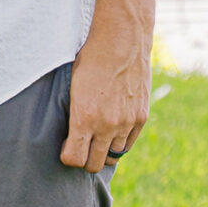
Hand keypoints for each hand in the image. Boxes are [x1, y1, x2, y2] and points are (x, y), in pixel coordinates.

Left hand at [59, 22, 151, 173]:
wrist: (121, 42)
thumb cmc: (90, 61)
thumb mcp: (72, 87)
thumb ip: (73, 114)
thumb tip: (69, 134)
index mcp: (84, 118)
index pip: (74, 159)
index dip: (68, 156)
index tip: (66, 147)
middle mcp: (106, 125)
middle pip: (94, 164)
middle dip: (85, 159)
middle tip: (81, 146)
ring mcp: (126, 123)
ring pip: (113, 157)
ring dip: (103, 151)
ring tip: (96, 139)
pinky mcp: (140, 117)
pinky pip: (128, 144)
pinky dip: (119, 142)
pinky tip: (111, 131)